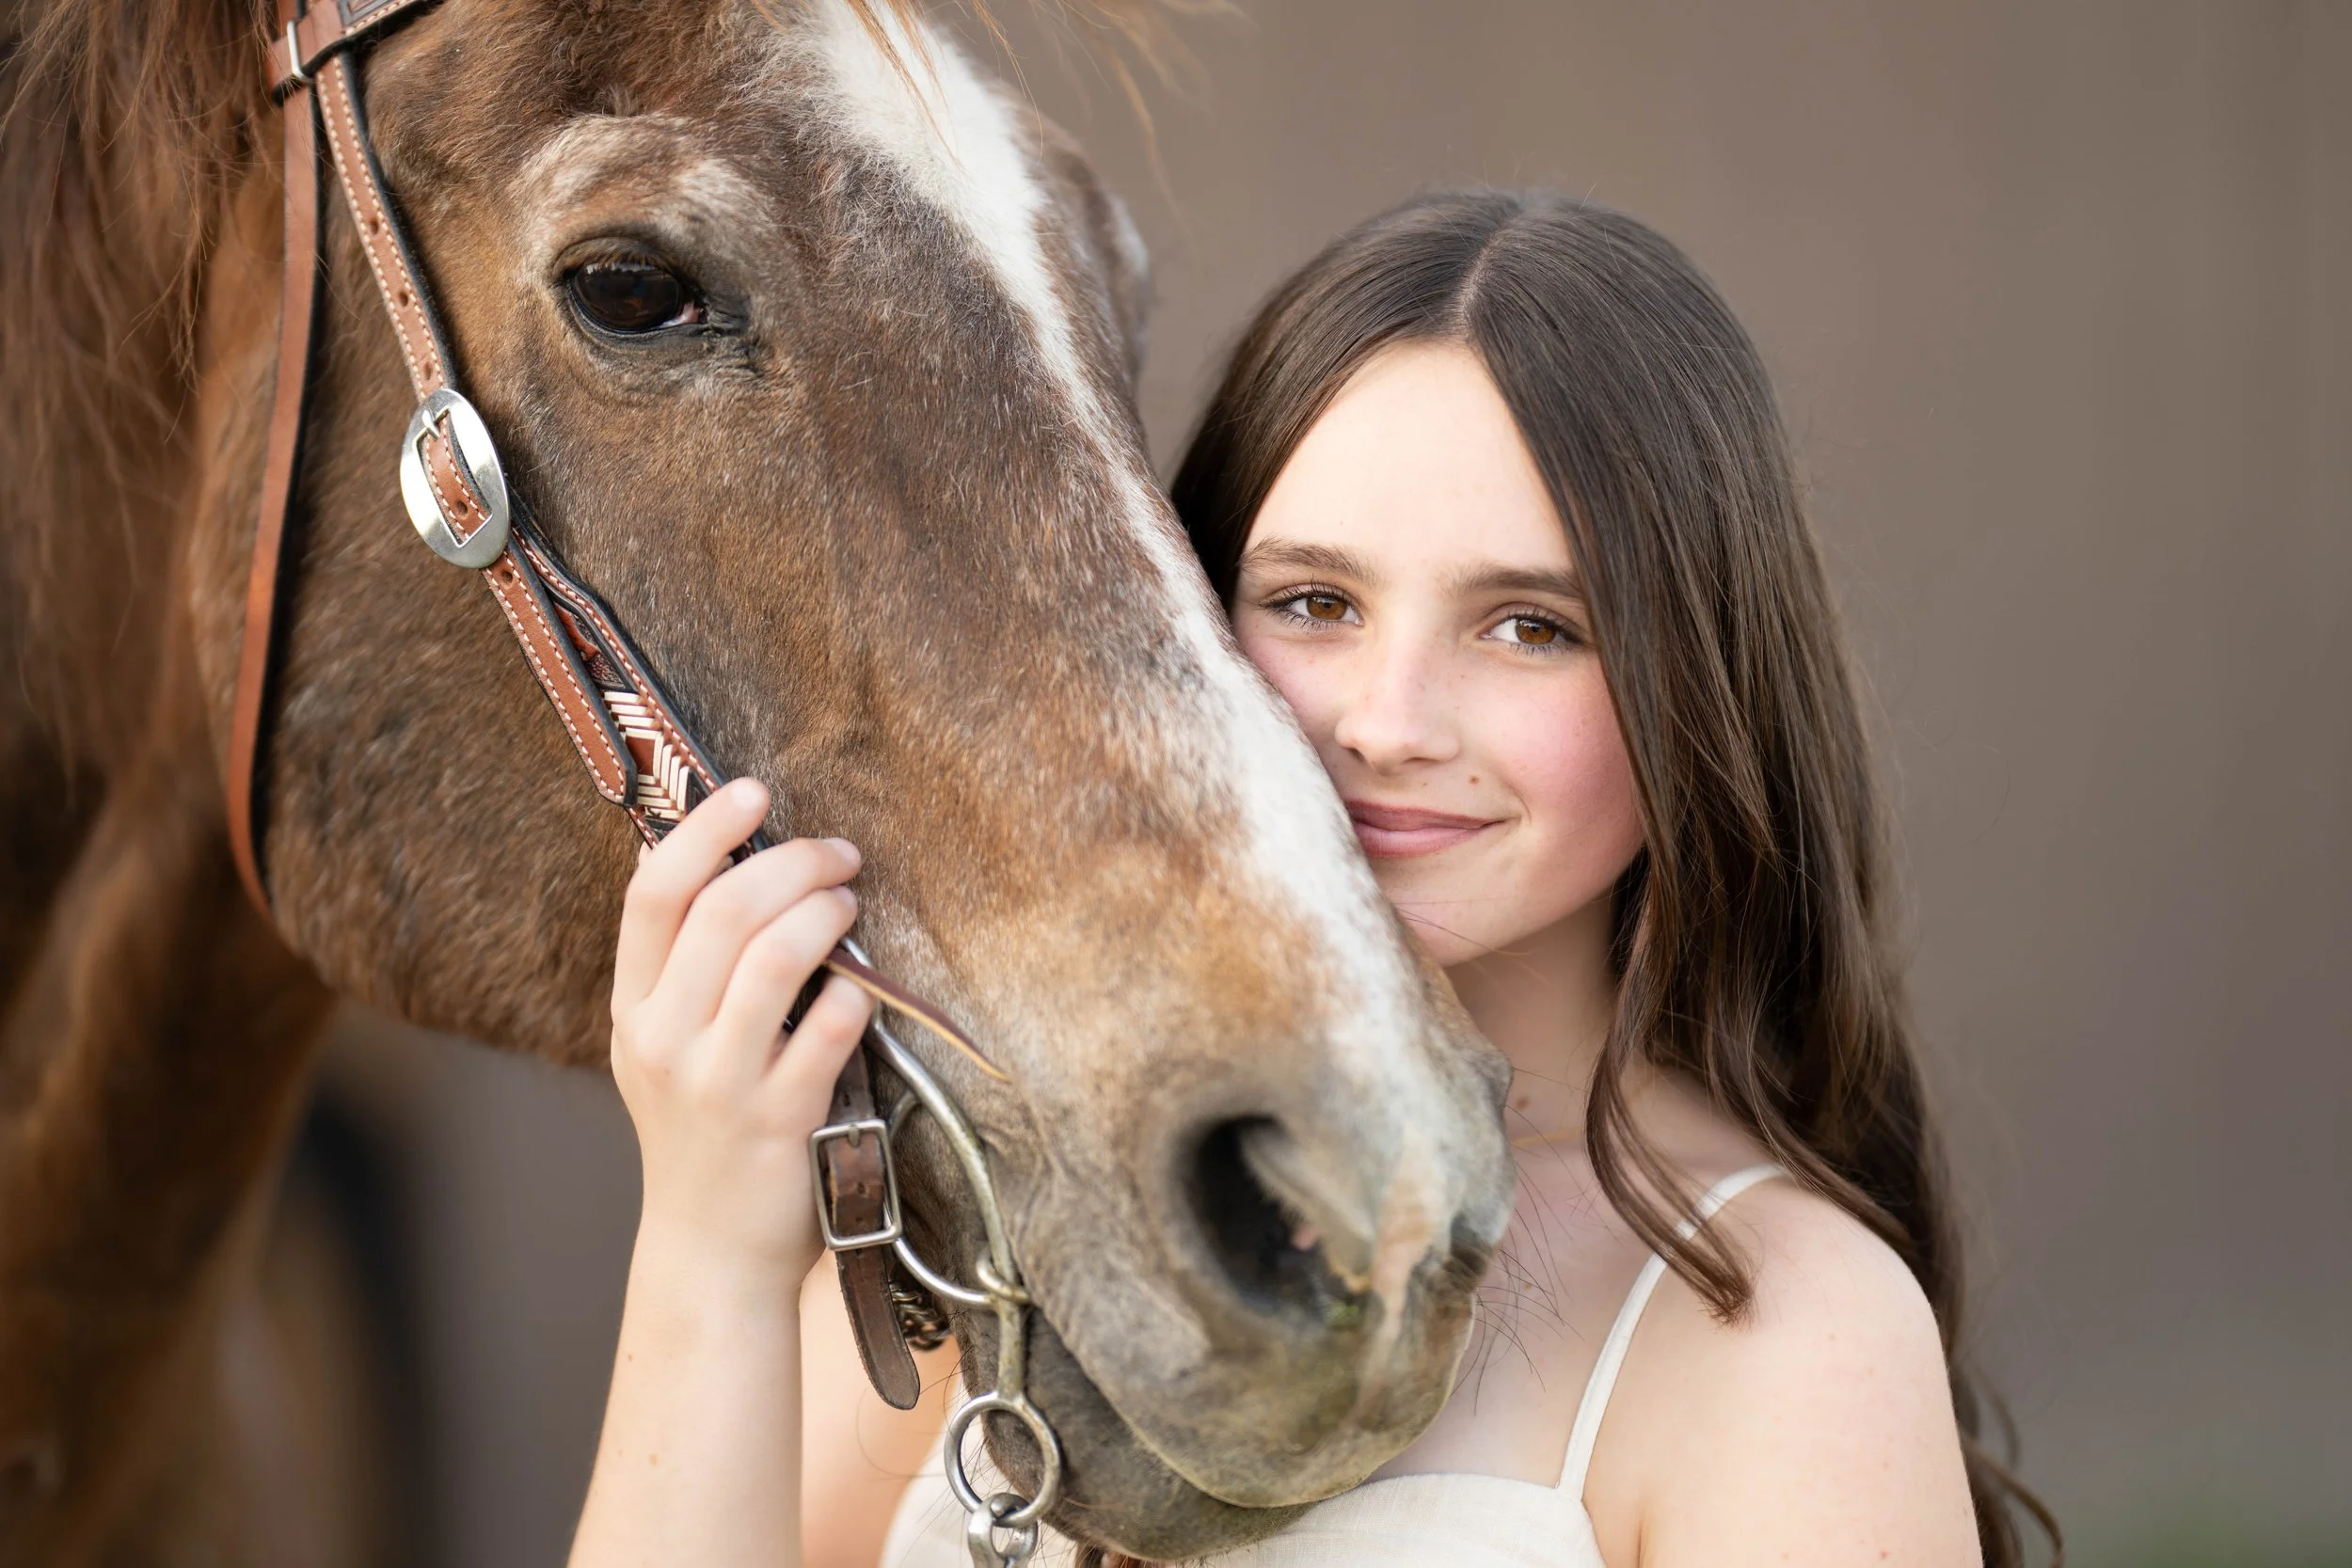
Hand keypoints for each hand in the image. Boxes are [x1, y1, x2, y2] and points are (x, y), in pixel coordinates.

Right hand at [608, 778, 873, 1286]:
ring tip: (853, 902)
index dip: (705, 829)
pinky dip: (855, 994)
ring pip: (777, 958)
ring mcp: (718, 1083)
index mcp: (633, 1008)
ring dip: (827, 912)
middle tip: (839, 853)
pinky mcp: (778, 1121)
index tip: (755, 792)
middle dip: (794, 863)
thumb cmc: (702, 1129)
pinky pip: (828, 1031)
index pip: (654, 893)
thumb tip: (732, 859)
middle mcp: (664, 1039)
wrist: (711, 1248)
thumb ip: (685, 966)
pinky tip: (866, 986)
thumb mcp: (664, 1045)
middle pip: (726, 911)